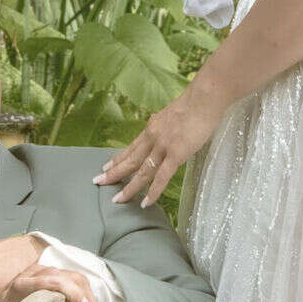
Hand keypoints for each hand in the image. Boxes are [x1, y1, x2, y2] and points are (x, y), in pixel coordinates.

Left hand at [94, 86, 225, 205]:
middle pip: (130, 159)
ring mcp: (163, 146)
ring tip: (117, 199)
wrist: (205, 98)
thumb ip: (166, 123)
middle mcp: (153, 137)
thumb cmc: (196, 104)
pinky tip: (145, 202)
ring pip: (142, 171)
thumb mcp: (173, 113)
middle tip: (97, 182)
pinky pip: (161, 177)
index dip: (118, 158)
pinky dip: (152, 191)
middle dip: (113, 173)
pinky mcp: (176, 154)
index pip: (131, 147)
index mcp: (152, 127)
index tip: (106, 167)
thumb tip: (162, 125)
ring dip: (129, 187)